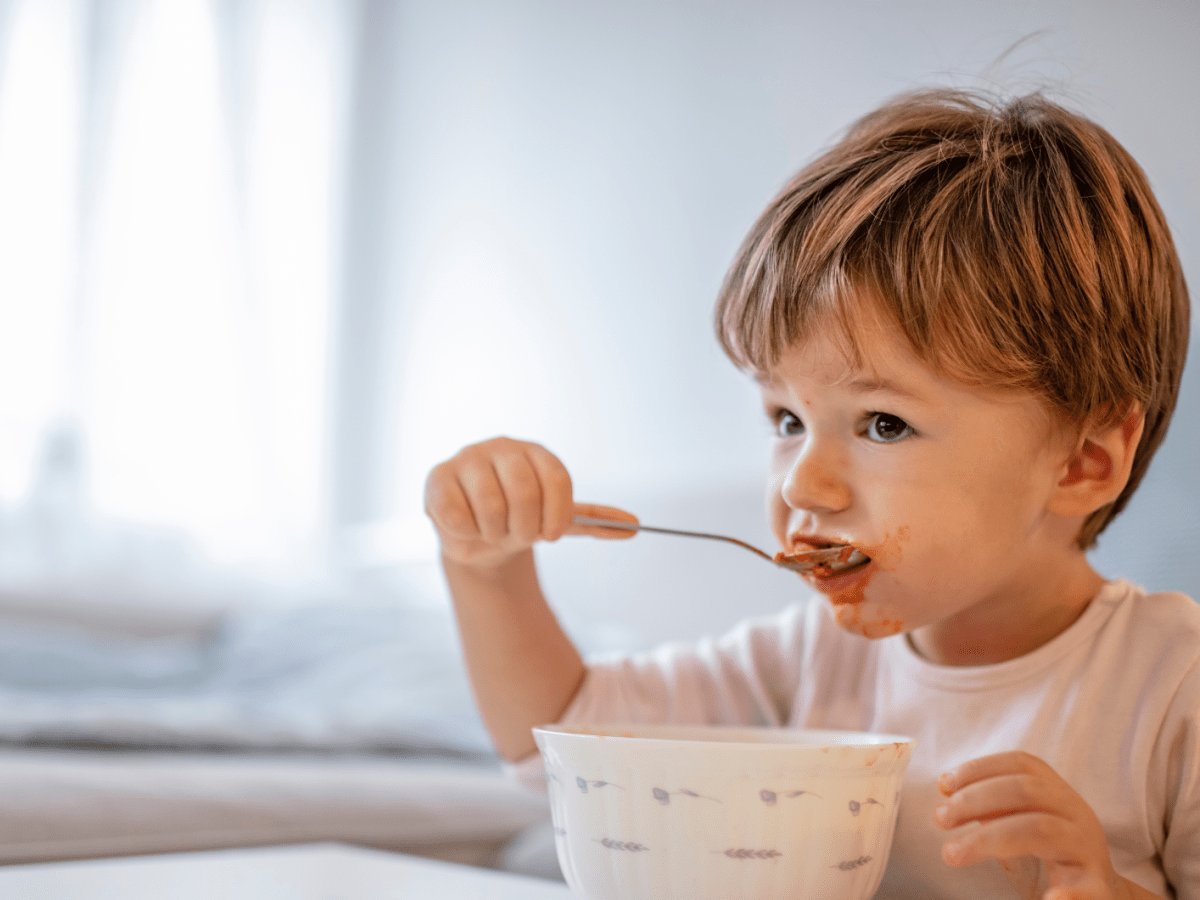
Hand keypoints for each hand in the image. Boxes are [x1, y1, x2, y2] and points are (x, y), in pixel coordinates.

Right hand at [425, 436, 637, 568]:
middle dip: (525, 528)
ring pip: (491, 507)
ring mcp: (468, 459)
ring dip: (495, 533)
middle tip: (519, 535)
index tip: (551, 535)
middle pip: (525, 493)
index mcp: (536, 453)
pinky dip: (467, 532)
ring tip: (492, 530)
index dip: (557, 515)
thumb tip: (636, 527)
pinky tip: (467, 525)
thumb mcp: (559, 521)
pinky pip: (458, 515)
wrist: (478, 538)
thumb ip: (596, 522)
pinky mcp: (437, 477)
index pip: (557, 479)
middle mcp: (502, 448)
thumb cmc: (521, 521)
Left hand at [935, 751, 1148, 899]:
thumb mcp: (1026, 823)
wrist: (1102, 895)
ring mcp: (1089, 851)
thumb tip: (946, 788)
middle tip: (941, 819)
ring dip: (987, 838)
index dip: (979, 768)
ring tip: (952, 854)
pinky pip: (1087, 890)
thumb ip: (994, 806)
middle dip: (975, 799)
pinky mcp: (1099, 888)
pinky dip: (1068, 896)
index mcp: (1060, 796)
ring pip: (1040, 829)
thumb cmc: (1053, 856)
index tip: (943, 785)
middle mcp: (1078, 815)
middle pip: (1026, 790)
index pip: (1022, 765)